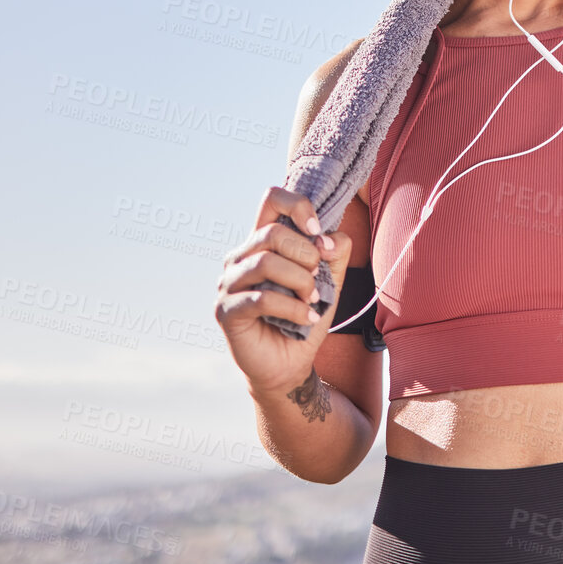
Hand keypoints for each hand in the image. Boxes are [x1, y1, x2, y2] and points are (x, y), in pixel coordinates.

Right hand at [214, 187, 355, 396]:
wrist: (289, 364)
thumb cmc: (304, 318)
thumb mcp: (329, 281)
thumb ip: (335, 253)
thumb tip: (331, 238)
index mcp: (262, 243)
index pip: (272, 199)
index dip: (299, 207)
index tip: (319, 234)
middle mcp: (240, 258)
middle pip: (272, 232)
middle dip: (306, 254)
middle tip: (317, 279)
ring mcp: (229, 283)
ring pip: (265, 262)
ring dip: (300, 282)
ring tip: (312, 301)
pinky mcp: (227, 311)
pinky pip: (261, 298)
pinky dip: (293, 308)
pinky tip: (306, 319)